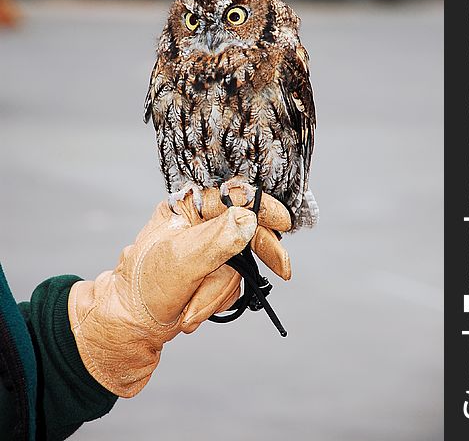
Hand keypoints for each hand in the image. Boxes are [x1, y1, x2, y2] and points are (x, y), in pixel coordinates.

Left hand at [68, 190, 290, 397]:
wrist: (129, 327)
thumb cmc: (145, 287)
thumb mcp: (180, 260)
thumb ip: (216, 240)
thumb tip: (249, 220)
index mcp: (188, 208)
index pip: (234, 196)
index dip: (262, 206)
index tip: (284, 223)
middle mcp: (201, 225)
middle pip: (245, 232)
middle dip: (256, 256)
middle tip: (284, 271)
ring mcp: (208, 251)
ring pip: (239, 265)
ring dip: (217, 293)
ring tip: (189, 310)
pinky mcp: (212, 273)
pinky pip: (232, 285)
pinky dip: (215, 301)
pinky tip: (191, 311)